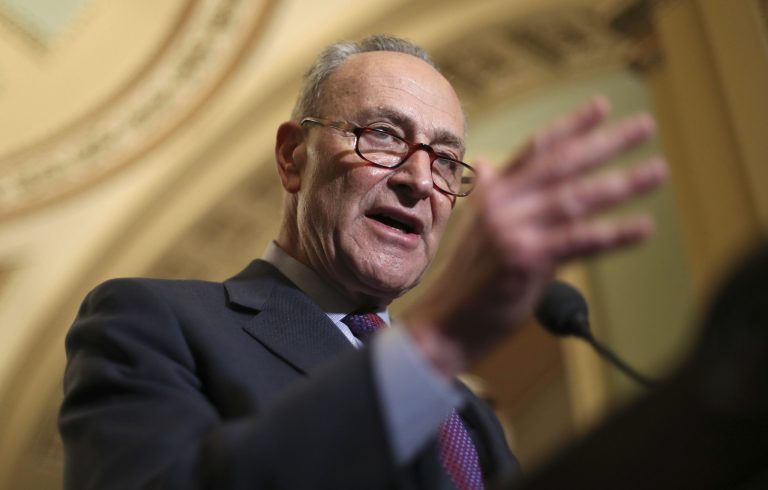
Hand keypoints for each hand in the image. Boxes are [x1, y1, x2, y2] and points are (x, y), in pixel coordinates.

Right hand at [406, 97, 667, 377]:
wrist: (444, 323)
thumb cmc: (466, 282)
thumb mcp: (475, 229)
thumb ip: (492, 196)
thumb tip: (489, 165)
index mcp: (492, 194)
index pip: (536, 150)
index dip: (570, 126)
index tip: (602, 106)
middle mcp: (501, 204)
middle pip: (562, 165)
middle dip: (606, 143)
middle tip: (645, 126)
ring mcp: (512, 229)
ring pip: (576, 198)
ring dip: (622, 184)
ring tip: (657, 171)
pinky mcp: (525, 259)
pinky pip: (579, 241)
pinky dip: (614, 234)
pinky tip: (643, 227)